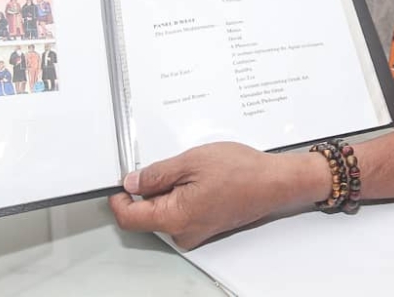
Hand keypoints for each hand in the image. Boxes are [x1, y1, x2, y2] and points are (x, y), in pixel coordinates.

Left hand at [108, 142, 327, 248]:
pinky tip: (199, 178)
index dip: (118, 199)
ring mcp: (196, 231)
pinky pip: (182, 212)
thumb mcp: (190, 162)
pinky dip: (182, 194)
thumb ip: (156, 174)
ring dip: (168, 190)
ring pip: (165, 211)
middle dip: (148, 189)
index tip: (118, 182)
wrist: (275, 182)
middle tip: (164, 166)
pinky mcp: (206, 226)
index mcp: (175, 218)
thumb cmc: (241, 172)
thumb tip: (132, 183)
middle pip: (146, 215)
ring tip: (190, 169)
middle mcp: (183, 232)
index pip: (130, 218)